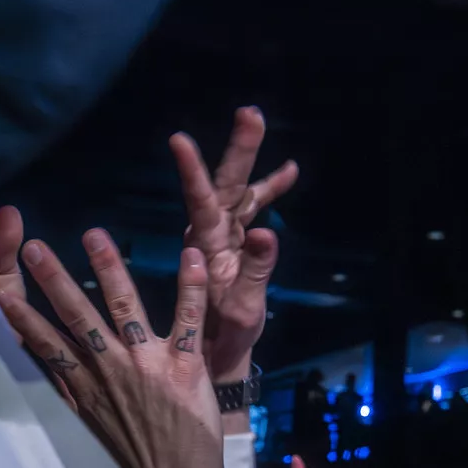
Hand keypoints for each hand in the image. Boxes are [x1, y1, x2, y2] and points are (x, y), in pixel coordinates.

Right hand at [0, 231, 230, 467]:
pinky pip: (189, 320)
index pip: (44, 345)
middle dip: (52, 279)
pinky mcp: (185, 369)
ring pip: (124, 307)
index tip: (0, 288)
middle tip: (32, 246)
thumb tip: (52, 368)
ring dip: (109, 268)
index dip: (21, 317)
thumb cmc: (136, 463)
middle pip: (75, 316)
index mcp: (85, 388)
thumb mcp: (92, 428)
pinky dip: (192, 286)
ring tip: (94, 235)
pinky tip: (192, 256)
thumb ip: (75, 391)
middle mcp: (110, 370)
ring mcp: (147, 366)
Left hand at [171, 106, 298, 382]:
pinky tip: (289, 171)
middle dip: (237, 150)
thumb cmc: (222, 338)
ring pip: (239, 191)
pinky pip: (254, 209)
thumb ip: (255, 272)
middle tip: (249, 113)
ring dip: (251, 160)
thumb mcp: (242, 311)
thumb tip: (267, 233)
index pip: (200, 202)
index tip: (179, 140)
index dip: (192, 171)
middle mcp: (213, 236)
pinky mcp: (239, 244)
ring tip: (256, 119)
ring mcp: (227, 237)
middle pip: (225, 185)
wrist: (218, 354)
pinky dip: (268, 190)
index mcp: (208, 248)